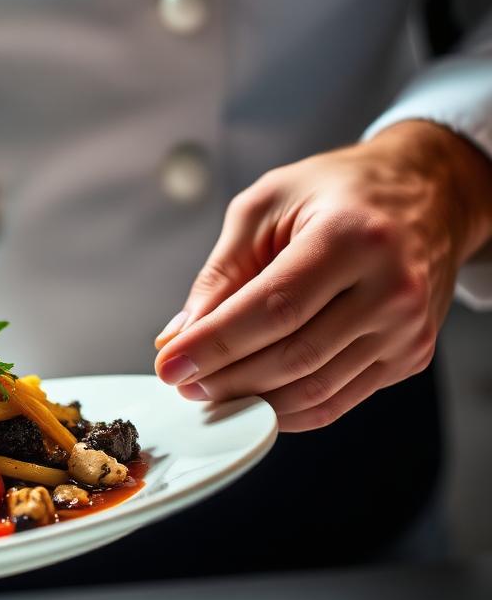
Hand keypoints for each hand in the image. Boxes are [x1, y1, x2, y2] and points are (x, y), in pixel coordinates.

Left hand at [154, 121, 491, 431]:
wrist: (430, 193)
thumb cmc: (341, 191)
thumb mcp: (268, 204)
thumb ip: (223, 271)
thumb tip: (179, 335)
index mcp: (352, 236)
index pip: (273, 309)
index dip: (216, 344)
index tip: (170, 364)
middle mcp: (391, 286)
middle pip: (293, 356)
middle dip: (226, 378)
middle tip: (183, 382)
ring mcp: (406, 328)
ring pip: (314, 389)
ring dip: (252, 400)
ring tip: (209, 391)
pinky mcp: (410, 356)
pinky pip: (338, 400)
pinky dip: (288, 409)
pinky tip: (252, 398)